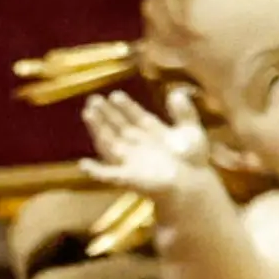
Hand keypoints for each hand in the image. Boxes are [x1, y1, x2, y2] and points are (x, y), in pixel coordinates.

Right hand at [82, 90, 215, 198]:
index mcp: (151, 131)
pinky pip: (108, 175)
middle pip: (117, 126)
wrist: (194, 185)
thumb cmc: (193, 161)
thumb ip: (184, 112)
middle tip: (93, 98)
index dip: (124, 105)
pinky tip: (84, 164)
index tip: (115, 94)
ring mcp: (131, 160)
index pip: (134, 115)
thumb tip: (175, 93)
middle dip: (105, 113)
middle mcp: (137, 144)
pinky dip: (96, 171)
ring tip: (87, 114)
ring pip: (108, 142)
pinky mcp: (128, 178)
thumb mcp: (191, 131)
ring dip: (97, 129)